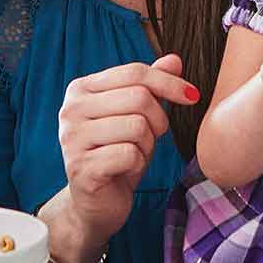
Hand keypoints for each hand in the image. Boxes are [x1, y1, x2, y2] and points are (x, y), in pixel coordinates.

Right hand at [56, 53, 199, 240]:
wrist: (96, 203)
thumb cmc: (117, 154)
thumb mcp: (137, 116)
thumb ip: (151, 86)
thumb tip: (175, 59)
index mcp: (81, 90)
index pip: (134, 72)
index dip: (169, 82)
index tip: (192, 96)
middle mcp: (70, 110)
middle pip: (139, 98)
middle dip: (158, 120)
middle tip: (151, 138)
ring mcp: (72, 139)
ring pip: (138, 126)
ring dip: (148, 144)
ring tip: (134, 154)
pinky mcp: (81, 168)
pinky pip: (130, 154)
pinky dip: (138, 164)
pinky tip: (125, 171)